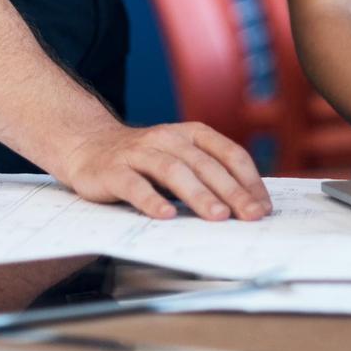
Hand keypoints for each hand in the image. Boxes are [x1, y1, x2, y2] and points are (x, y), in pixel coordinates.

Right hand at [57, 122, 270, 221]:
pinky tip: (165, 215)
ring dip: (199, 194)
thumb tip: (249, 204)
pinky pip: (134, 186)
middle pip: (205, 164)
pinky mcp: (113, 171)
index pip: (228, 153)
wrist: (88, 145)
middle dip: (232, 191)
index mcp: (190, 134)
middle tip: (250, 215)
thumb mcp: (180, 157)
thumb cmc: (143, 159)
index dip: (249, 180)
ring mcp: (139, 153)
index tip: (263, 206)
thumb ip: (208, 173)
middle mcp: (167, 139)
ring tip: (218, 216)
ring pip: (174, 171)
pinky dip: (151, 200)